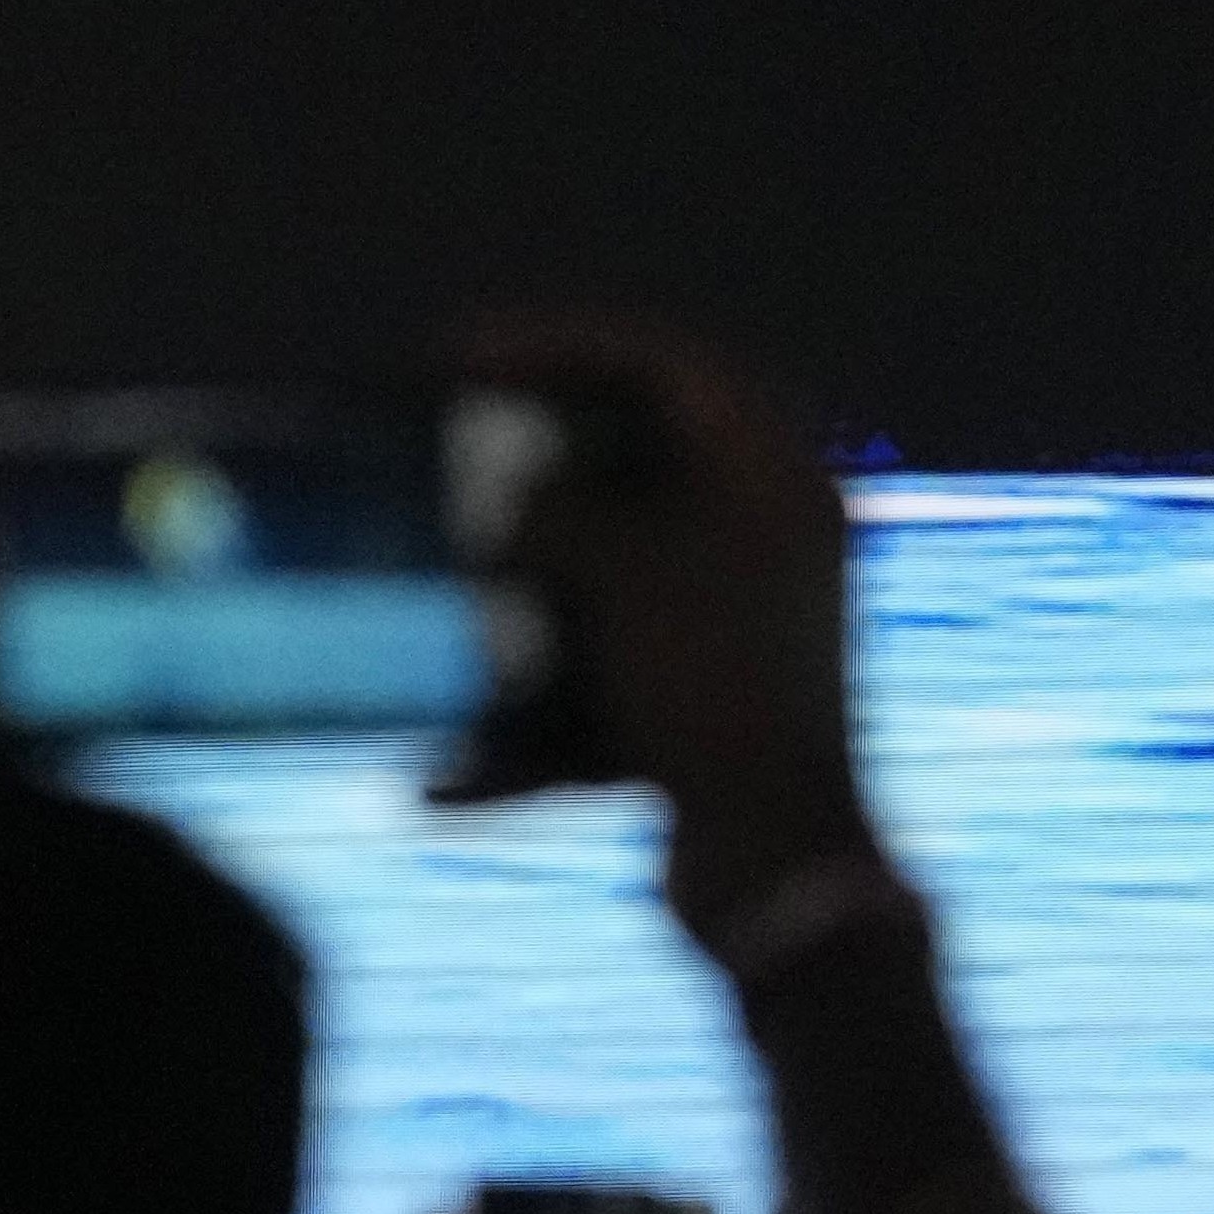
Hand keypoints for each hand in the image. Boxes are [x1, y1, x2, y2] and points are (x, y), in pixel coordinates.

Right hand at [452, 327, 877, 937]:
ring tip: (429, 584)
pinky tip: (446, 783)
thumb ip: (556, 508)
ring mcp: (744, 647)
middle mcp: (776, 555)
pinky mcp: (710, 730)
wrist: (779, 868)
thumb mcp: (621, 565)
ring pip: (611, 594)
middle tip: (438, 454)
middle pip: (636, 480)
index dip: (561, 345)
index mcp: (783, 485)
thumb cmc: (712, 688)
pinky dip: (529, 733)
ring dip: (519, 592)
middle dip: (528, 472)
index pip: (672, 371)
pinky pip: (604, 704)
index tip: (463, 350)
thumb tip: (511, 508)